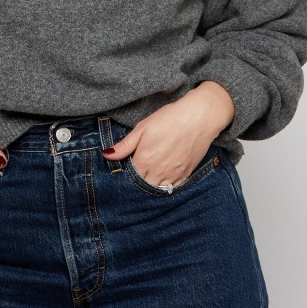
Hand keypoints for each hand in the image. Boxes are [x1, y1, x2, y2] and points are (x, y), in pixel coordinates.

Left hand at [103, 81, 234, 187]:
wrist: (199, 117)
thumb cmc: (169, 119)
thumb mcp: (143, 128)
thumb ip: (125, 145)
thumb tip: (107, 155)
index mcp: (143, 161)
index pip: (128, 177)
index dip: (126, 173)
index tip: (127, 167)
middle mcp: (157, 173)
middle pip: (142, 186)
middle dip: (138, 181)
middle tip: (139, 170)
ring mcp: (172, 176)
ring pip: (157, 190)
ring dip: (151, 184)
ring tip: (150, 173)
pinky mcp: (185, 175)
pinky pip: (172, 189)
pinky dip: (166, 185)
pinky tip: (163, 176)